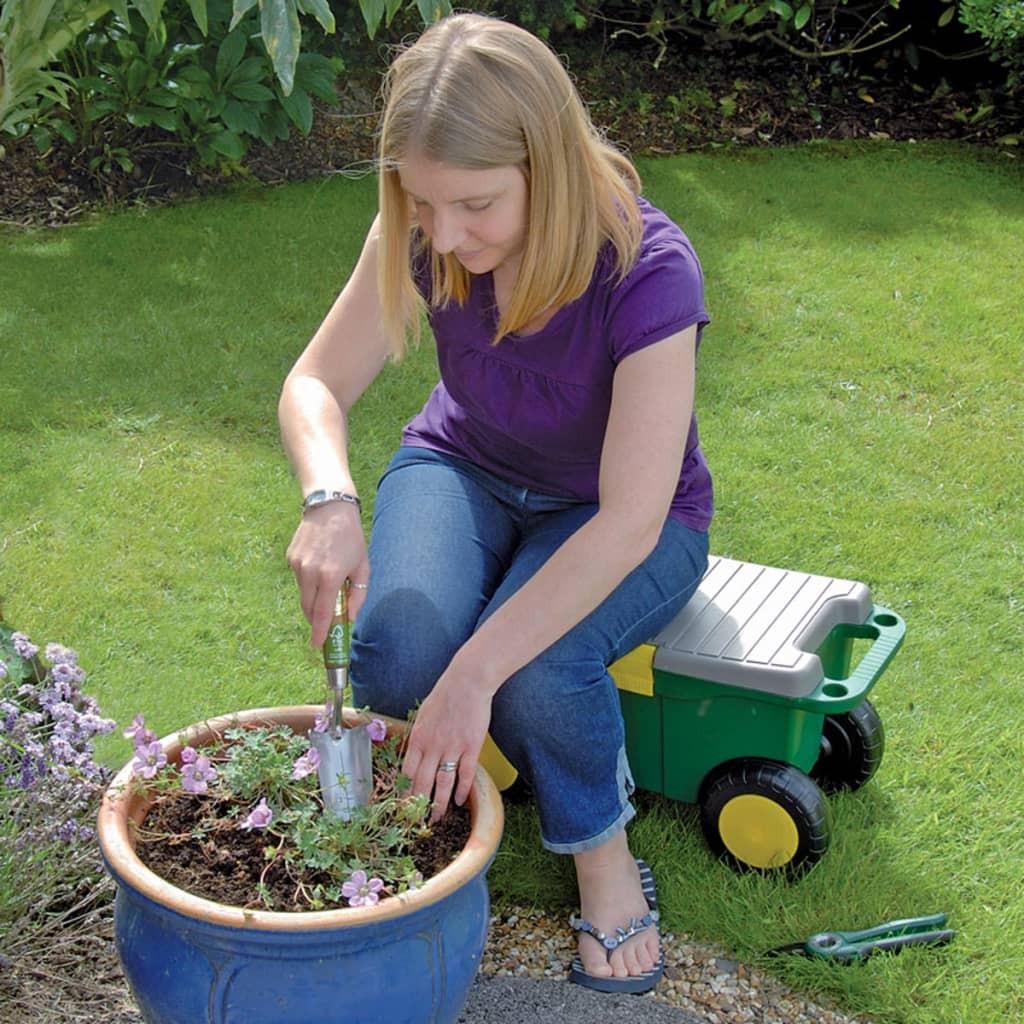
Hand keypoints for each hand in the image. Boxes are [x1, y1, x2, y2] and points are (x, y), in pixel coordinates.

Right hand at [286, 502, 368, 646]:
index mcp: (330, 576)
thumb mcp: (362, 567)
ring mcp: (297, 565)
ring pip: (302, 594)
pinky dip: (308, 582)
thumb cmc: (351, 538)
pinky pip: (299, 579)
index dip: (319, 632)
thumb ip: (357, 595)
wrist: (330, 508)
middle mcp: (310, 572)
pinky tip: (319, 567)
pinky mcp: (290, 558)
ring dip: (313, 599)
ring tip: (328, 585)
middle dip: (315, 620)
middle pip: (308, 608)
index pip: (322, 613)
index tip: (317, 646)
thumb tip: (349, 617)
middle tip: (324, 625)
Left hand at [402, 667, 493, 821]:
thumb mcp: (423, 715)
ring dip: (439, 804)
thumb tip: (413, 754)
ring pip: (443, 783)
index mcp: (418, 738)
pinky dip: (461, 790)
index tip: (402, 806)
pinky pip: (465, 774)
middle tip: (417, 821)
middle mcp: (433, 746)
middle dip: (418, 805)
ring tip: (437, 818)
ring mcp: (453, 747)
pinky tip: (459, 801)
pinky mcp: (471, 747)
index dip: (403, 792)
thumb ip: (418, 736)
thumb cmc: (445, 695)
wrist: (468, 682)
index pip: (406, 772)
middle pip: (422, 782)